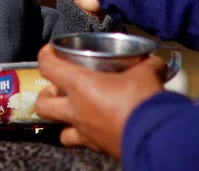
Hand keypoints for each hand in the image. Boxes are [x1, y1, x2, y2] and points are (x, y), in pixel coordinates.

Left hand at [35, 45, 167, 157]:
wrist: (154, 138)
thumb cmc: (141, 101)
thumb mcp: (146, 73)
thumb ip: (147, 64)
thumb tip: (154, 61)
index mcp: (80, 85)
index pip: (48, 66)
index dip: (45, 55)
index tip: (51, 51)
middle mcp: (76, 110)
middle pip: (43, 104)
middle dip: (47, 96)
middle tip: (60, 88)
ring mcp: (84, 132)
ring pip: (60, 130)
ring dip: (63, 120)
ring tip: (76, 111)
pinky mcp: (98, 147)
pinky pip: (83, 142)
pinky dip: (86, 134)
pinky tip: (99, 126)